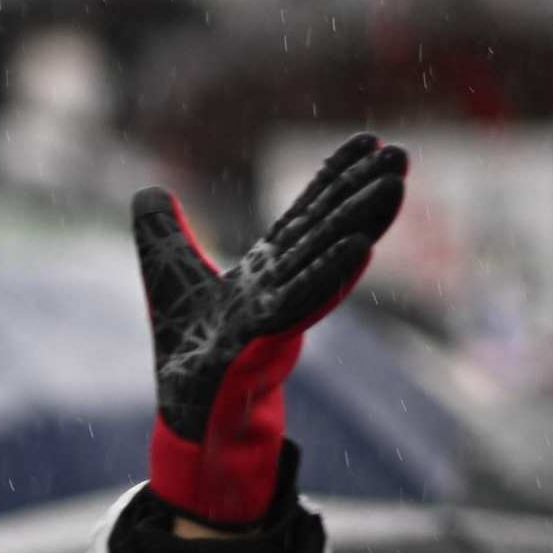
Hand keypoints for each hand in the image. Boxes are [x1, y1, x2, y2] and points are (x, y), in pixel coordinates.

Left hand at [134, 133, 407, 525]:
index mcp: (269, 268)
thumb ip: (162, 233)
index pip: (308, 213)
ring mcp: (282, 312)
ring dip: (363, 222)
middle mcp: (285, 284)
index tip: (371, 139)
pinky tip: (362, 246)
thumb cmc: (191, 350)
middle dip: (364, 191)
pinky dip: (333, 274)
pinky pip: (307, 302)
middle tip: (403, 153)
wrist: (187, 413)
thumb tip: (149, 191)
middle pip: (329, 228)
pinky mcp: (269, 340)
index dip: (336, 177)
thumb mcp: (168, 276)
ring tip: (396, 185)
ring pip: (330, 260)